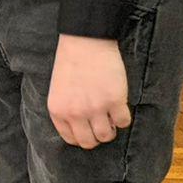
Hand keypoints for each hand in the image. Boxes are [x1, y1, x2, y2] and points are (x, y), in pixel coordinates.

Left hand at [47, 34, 129, 149]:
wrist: (85, 41)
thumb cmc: (71, 62)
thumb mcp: (58, 90)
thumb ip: (65, 110)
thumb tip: (80, 128)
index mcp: (58, 111)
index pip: (71, 139)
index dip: (82, 136)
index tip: (88, 130)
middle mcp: (75, 113)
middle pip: (89, 142)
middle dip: (97, 136)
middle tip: (102, 125)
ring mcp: (96, 108)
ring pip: (107, 136)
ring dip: (111, 129)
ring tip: (111, 117)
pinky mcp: (115, 100)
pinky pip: (124, 122)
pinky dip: (124, 118)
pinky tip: (120, 107)